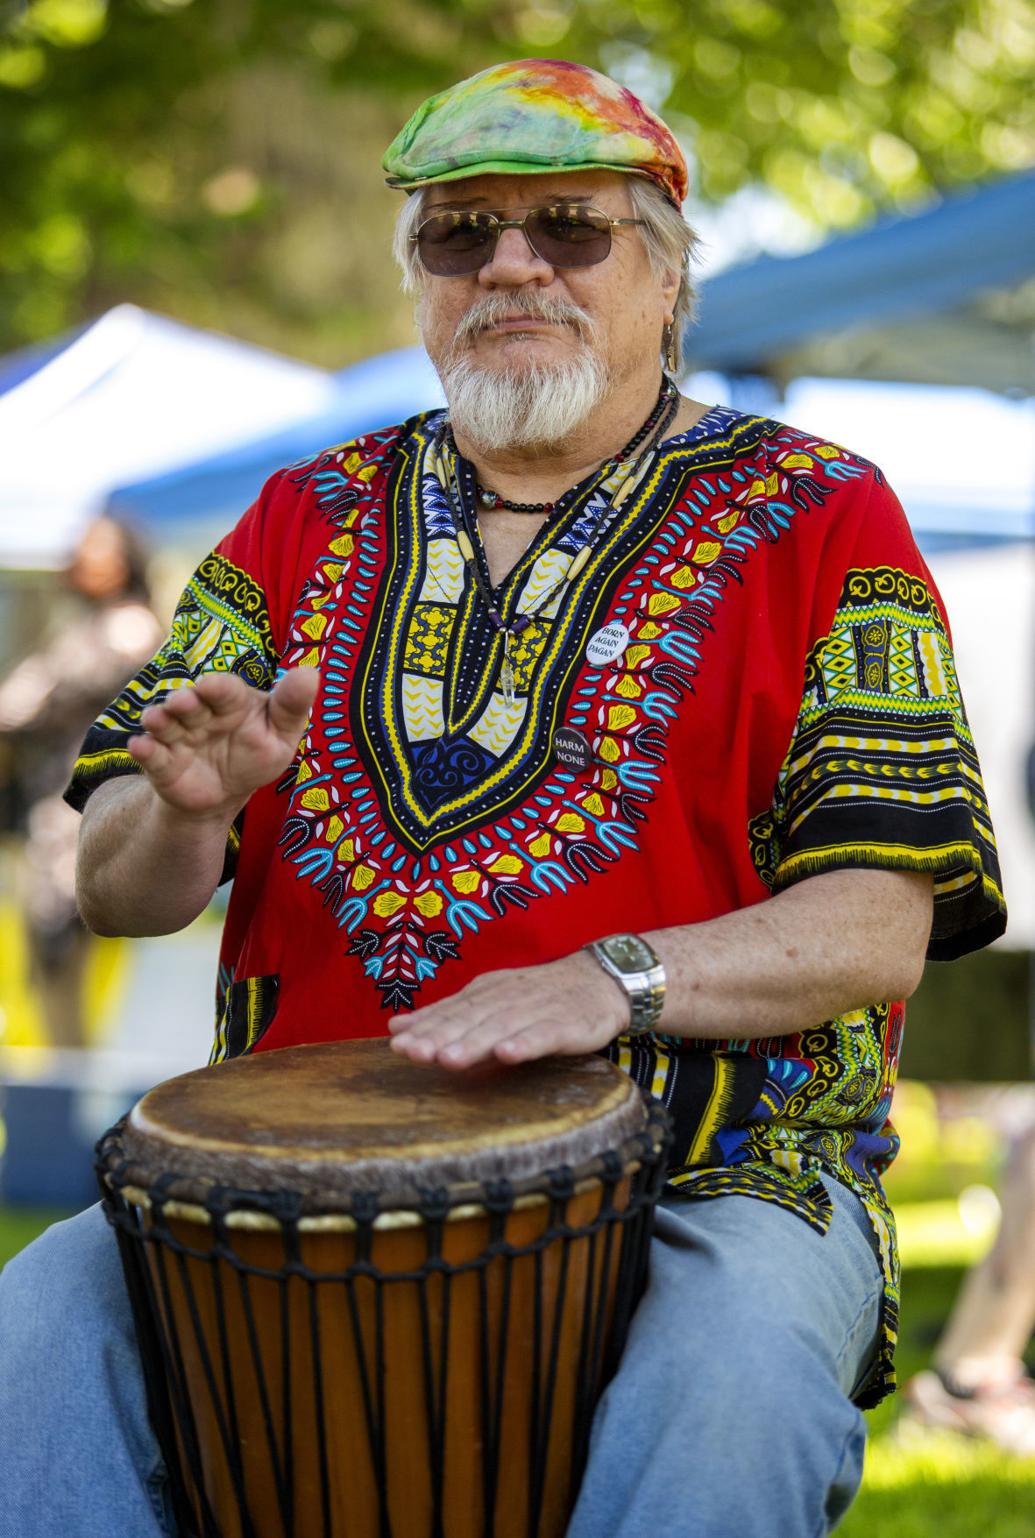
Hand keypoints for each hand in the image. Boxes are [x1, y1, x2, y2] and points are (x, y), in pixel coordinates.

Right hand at [127, 668, 319, 820]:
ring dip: (159, 719)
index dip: (217, 687)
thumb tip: (310, 671)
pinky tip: (139, 747)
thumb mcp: (280, 736)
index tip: (210, 686)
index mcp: (230, 702)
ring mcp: (177, 736)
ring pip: (165, 723)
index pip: (224, 690)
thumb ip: (292, 706)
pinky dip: (143, 750)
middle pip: (189, 703)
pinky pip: (150, 754)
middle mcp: (199, 713)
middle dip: (184, 701)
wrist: (225, 794)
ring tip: (157, 720)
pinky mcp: (161, 762)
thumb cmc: (255, 754)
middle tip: (184, 702)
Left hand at [387, 950, 629, 1068]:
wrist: (600, 981)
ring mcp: (538, 1009)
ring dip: (474, 1042)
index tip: (397, 1045)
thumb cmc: (538, 997)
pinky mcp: (567, 1024)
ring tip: (448, 1059)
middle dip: (441, 1036)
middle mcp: (508, 997)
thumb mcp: (489, 1000)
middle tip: (413, 1053)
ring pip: (501, 1027)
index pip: (452, 1011)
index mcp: (487, 992)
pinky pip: (544, 1034)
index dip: (425, 1028)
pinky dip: (526, 1043)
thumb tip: (396, 1028)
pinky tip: (508, 1054)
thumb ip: (446, 1016)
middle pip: (471, 1019)